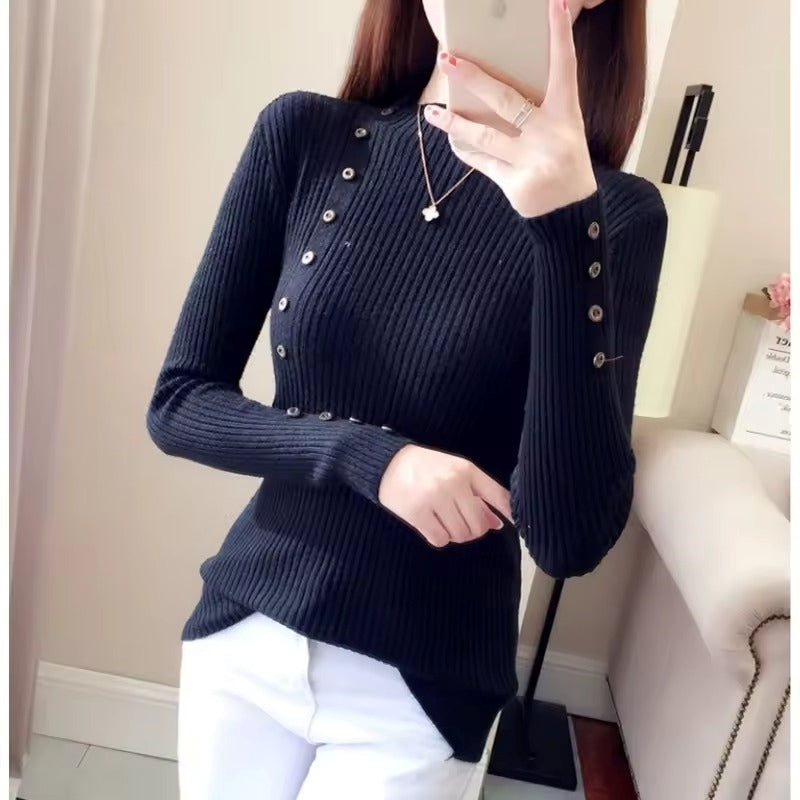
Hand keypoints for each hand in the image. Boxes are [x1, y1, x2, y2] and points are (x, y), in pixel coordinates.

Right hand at [378, 444, 512, 547]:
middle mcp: (452, 484)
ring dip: (456, 535)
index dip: (508, 514)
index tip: (511, 524)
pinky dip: (440, 537)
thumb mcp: (457, 470)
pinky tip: (433, 525)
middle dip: (473, 530)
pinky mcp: (416, 513)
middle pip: (478, 525)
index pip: (498, 496)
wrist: (389, 463)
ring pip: (460, 535)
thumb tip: (497, 523)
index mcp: (466, 470)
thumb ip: (480, 494)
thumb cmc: (428, 467)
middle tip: (462, 523)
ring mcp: (434, 499)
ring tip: (446, 522)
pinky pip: (440, 539)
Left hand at [424, 0, 597, 218]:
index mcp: (567, 115)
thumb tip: (493, 89)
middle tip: (448, 59)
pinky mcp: (516, 184)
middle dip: (474, 78)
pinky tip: (451, 141)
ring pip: (485, 136)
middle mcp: (550, 135)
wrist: (571, 215)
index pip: (564, 67)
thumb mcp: (563, 132)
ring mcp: (533, 161)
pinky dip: (467, 151)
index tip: (554, 3)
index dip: (559, 35)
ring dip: (455, 124)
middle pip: (506, 100)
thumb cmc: (563, 163)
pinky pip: (484, 163)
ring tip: (433, 113)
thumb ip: (539, 110)